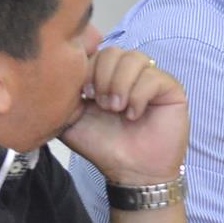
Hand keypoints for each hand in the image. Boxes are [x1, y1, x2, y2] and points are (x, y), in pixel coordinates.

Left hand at [58, 47, 188, 184]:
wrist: (130, 171)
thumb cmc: (103, 146)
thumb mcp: (71, 119)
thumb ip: (61, 96)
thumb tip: (53, 73)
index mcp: (106, 75)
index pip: (95, 51)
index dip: (87, 68)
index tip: (85, 95)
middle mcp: (129, 73)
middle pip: (113, 51)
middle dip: (103, 77)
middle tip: (103, 106)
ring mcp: (152, 78)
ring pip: (134, 59)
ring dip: (120, 85)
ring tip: (118, 109)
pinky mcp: (170, 88)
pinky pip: (153, 77)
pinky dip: (139, 97)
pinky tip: (134, 115)